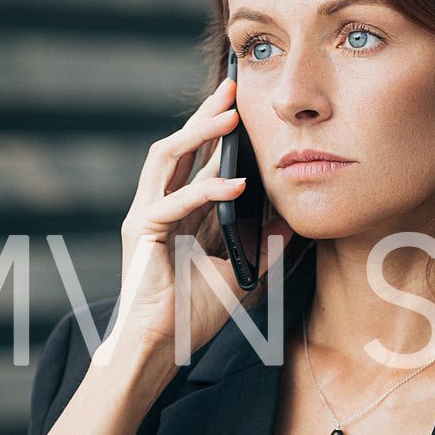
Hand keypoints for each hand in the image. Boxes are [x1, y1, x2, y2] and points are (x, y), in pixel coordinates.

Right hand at [101, 76, 292, 365]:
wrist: (162, 348)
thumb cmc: (193, 314)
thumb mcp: (243, 275)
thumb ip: (263, 248)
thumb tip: (292, 222)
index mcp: (182, 212)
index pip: (200, 159)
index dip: (220, 131)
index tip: (247, 104)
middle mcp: (161, 205)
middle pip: (180, 145)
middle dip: (206, 115)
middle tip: (232, 86)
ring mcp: (148, 216)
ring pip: (167, 158)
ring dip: (198, 135)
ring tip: (229, 118)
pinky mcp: (142, 234)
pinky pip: (172, 203)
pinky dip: (205, 191)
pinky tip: (236, 186)